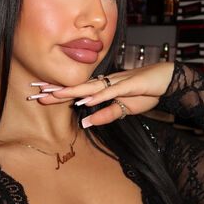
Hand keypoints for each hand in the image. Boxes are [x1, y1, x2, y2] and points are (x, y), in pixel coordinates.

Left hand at [35, 62, 174, 126]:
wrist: (168, 80)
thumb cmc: (146, 92)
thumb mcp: (124, 109)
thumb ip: (106, 115)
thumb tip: (86, 123)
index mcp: (104, 88)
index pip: (77, 91)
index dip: (59, 92)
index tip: (40, 94)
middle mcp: (107, 82)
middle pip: (78, 87)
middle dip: (57, 90)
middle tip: (36, 92)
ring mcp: (117, 82)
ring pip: (90, 87)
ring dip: (72, 91)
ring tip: (54, 95)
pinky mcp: (130, 85)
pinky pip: (112, 91)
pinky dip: (99, 96)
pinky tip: (86, 100)